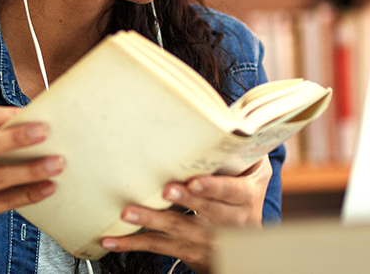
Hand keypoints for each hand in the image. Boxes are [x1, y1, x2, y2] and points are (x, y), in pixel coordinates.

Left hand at [99, 157, 273, 272]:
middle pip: (205, 211)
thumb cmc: (245, 197)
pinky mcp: (188, 251)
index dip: (212, 187)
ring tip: (128, 213)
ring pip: (178, 229)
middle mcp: (229, 222)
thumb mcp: (256, 175)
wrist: (249, 247)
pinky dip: (134, 244)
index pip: (230, 191)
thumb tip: (233, 118)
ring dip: (152, 221)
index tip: (194, 181)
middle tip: (164, 190)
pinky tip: (113, 241)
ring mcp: (207, 239)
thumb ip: (246, 150)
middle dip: (184, 201)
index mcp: (245, 198)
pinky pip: (159, 247)